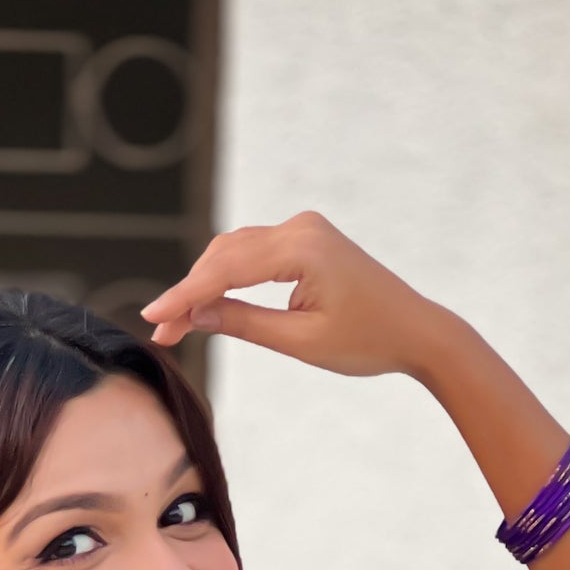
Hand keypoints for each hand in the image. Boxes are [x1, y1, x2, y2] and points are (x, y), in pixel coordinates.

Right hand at [141, 211, 450, 378]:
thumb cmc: (368, 341)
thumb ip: (243, 323)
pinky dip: (230, 276)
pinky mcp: (306, 239)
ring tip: (179, 324)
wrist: (417, 330)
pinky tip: (210, 302)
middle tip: (162, 332)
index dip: (184, 295)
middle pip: (225, 254)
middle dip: (190, 292)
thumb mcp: (300, 341)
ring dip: (206, 283)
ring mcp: (304, 229)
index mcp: (303, 248)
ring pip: (236, 250)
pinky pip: (255, 252)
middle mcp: (301, 227)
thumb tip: (194, 315)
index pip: (226, 269)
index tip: (153, 318)